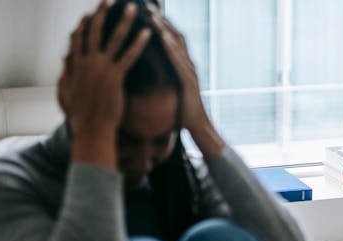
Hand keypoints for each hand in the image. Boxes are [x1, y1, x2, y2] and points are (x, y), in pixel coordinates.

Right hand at [59, 0, 150, 137]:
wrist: (91, 130)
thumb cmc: (81, 117)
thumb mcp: (66, 93)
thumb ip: (66, 77)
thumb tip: (64, 67)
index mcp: (75, 66)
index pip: (78, 40)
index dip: (84, 26)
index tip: (88, 14)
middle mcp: (86, 63)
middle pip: (94, 32)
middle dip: (101, 14)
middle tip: (107, 0)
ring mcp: (100, 69)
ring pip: (113, 39)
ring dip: (124, 21)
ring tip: (133, 8)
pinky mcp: (114, 77)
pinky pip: (129, 56)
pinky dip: (138, 43)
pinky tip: (147, 33)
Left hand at [147, 4, 224, 157]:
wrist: (197, 126)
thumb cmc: (182, 110)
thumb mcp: (170, 90)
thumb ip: (163, 77)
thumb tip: (149, 72)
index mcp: (182, 66)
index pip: (170, 39)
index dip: (159, 24)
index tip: (145, 12)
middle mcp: (188, 64)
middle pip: (174, 35)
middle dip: (161, 20)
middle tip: (146, 6)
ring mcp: (189, 71)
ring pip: (176, 44)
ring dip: (164, 29)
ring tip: (151, 15)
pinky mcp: (188, 81)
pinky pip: (178, 60)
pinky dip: (170, 47)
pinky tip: (161, 37)